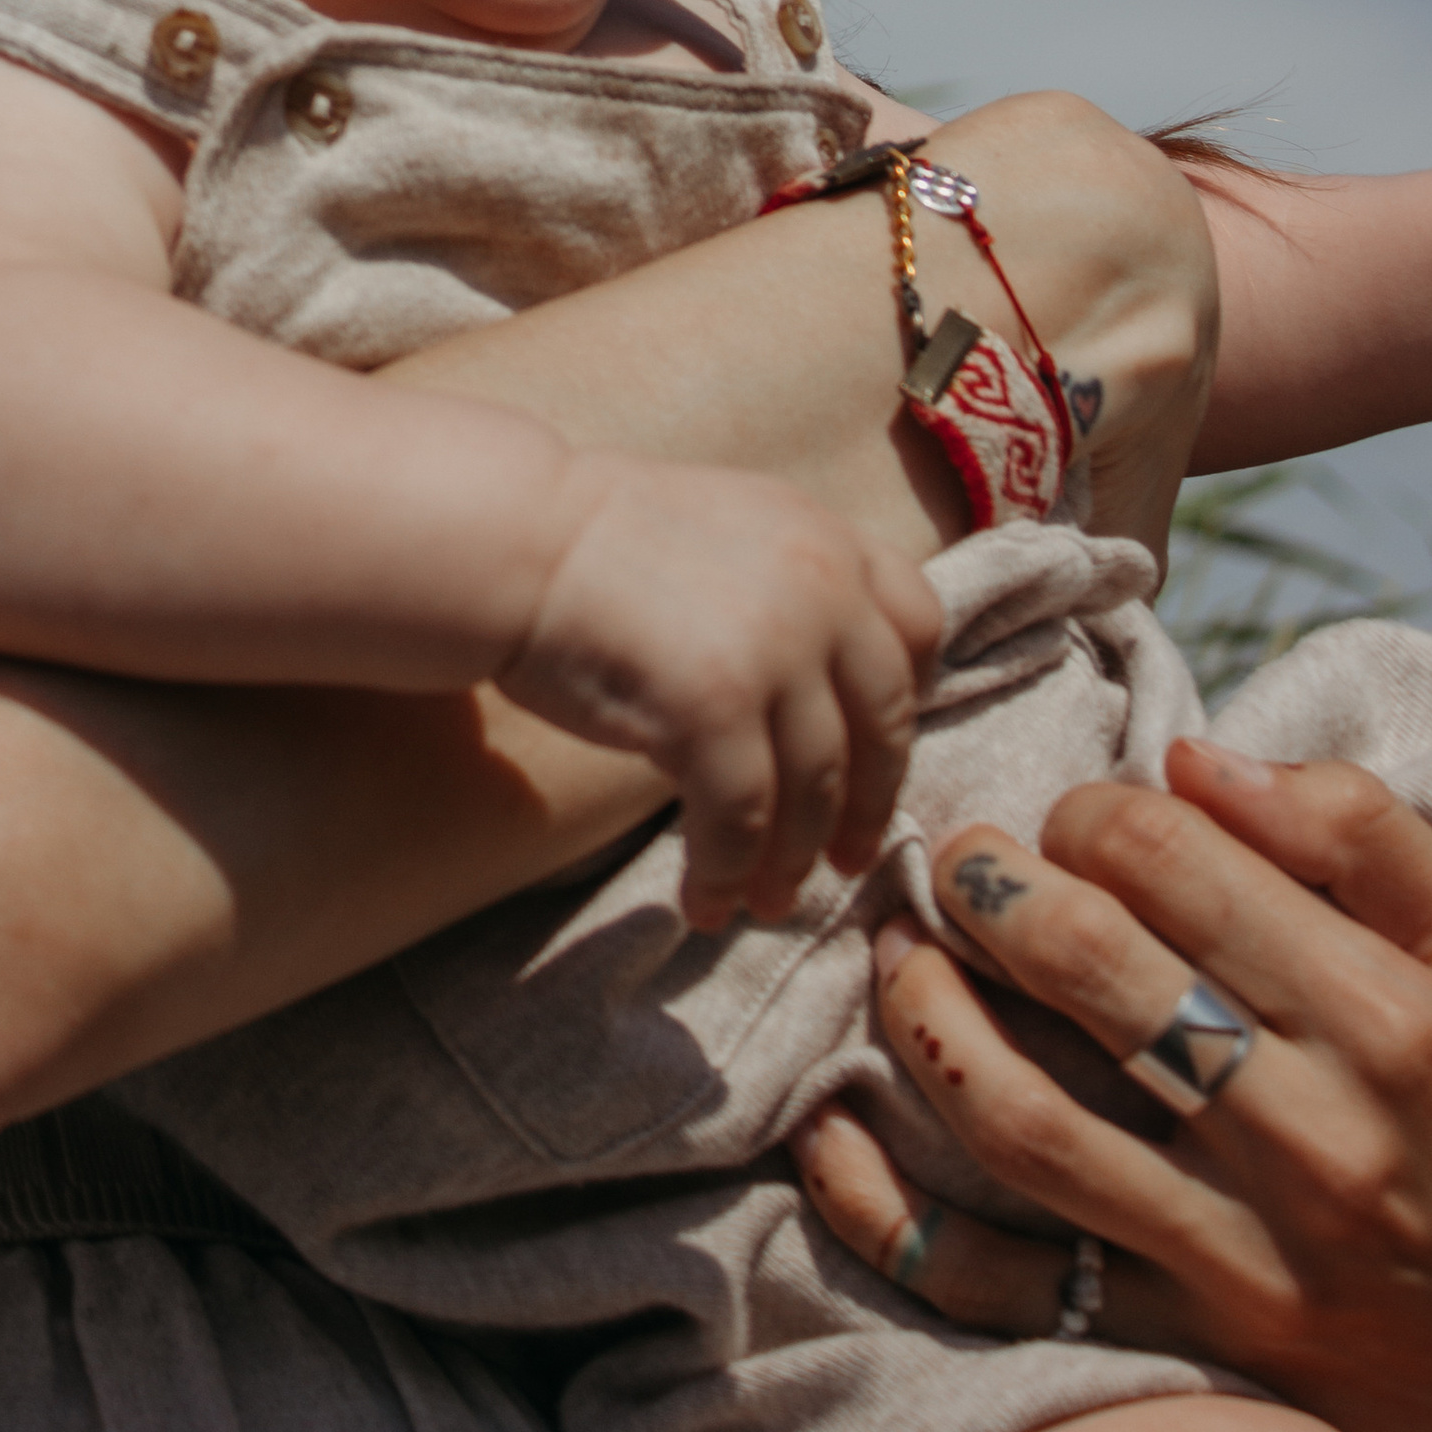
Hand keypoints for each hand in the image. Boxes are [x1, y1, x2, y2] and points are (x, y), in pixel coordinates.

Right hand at [498, 460, 941, 926]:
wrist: (514, 542)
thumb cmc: (600, 544)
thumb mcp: (732, 529)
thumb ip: (793, 586)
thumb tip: (825, 688)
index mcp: (827, 536)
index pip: (918, 625)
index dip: (909, 698)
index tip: (879, 751)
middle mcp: (821, 587)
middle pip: (881, 723)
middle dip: (867, 807)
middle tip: (846, 860)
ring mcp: (773, 648)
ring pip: (815, 788)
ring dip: (793, 861)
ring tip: (764, 902)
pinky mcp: (714, 706)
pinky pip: (742, 818)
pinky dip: (727, 872)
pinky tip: (705, 901)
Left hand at [790, 742, 1431, 1431]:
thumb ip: (1362, 832)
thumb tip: (1197, 757)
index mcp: (1382, 1014)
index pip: (1165, 858)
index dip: (1088, 812)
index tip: (1076, 821)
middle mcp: (1310, 1134)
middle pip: (1080, 965)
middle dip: (982, 885)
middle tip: (954, 862)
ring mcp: (1242, 1255)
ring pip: (1019, 1118)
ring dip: (924, 1018)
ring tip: (898, 959)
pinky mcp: (1186, 1347)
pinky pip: (999, 1287)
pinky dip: (890, 1214)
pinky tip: (832, 1139)